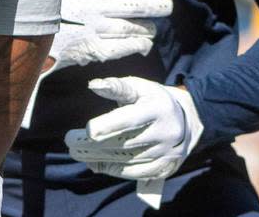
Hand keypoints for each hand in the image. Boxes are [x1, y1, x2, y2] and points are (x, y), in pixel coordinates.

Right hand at [50, 0, 172, 71]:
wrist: (25, 31)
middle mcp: (95, 6)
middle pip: (134, 6)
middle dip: (156, 6)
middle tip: (168, 7)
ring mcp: (94, 29)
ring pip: (132, 28)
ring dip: (148, 28)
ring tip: (154, 28)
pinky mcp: (91, 49)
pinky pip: (122, 48)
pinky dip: (136, 45)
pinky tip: (144, 44)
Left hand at [64, 76, 202, 180]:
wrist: (188, 119)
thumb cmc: (153, 99)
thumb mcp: (139, 87)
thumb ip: (116, 87)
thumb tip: (93, 85)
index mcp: (158, 108)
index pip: (131, 119)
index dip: (109, 125)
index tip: (89, 130)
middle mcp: (165, 132)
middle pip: (126, 142)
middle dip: (95, 144)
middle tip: (70, 142)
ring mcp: (167, 153)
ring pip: (129, 160)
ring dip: (100, 158)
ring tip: (77, 152)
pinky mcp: (165, 167)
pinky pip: (137, 173)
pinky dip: (115, 170)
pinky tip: (97, 164)